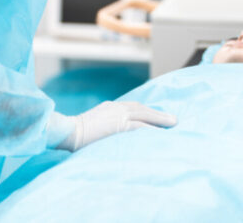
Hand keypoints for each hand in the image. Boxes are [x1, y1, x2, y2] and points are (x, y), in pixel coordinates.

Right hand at [58, 101, 176, 150]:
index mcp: (110, 107)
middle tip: (173, 119)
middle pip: (143, 109)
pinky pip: (140, 127)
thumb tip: (111, 135)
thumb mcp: (93, 124)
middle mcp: (117, 108)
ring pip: (145, 116)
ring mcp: (119, 115)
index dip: (147, 112)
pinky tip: (161, 134)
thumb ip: (105, 125)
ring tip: (173, 125)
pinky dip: (152, 129)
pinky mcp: (120, 125)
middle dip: (159, 114)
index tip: (158, 115)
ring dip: (160, 120)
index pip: (134, 107)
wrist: (68, 131)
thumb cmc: (75, 132)